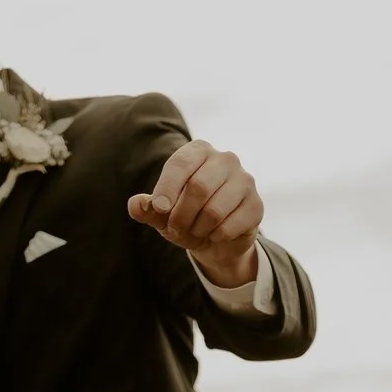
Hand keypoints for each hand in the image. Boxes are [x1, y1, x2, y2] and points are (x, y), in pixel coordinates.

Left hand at [128, 139, 262, 289]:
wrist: (216, 240)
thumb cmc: (186, 217)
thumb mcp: (162, 214)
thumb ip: (148, 208)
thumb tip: (135, 205)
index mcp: (199, 151)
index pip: (180, 164)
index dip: (167, 189)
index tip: (159, 209)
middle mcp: (225, 159)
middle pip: (198, 188)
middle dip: (181, 215)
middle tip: (176, 228)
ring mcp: (245, 180)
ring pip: (214, 210)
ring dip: (198, 229)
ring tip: (196, 231)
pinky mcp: (256, 205)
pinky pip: (230, 226)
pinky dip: (216, 237)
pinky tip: (215, 234)